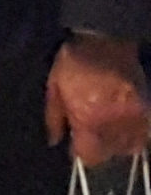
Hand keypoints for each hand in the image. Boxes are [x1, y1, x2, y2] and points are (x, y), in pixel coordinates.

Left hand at [49, 34, 150, 168]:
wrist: (103, 38)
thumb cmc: (74, 63)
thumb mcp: (54, 87)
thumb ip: (54, 118)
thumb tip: (54, 141)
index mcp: (88, 118)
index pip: (90, 155)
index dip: (82, 154)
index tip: (78, 148)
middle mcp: (114, 122)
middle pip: (111, 153)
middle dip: (100, 149)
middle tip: (92, 138)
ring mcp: (134, 116)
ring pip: (130, 146)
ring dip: (119, 143)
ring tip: (108, 132)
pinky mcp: (145, 107)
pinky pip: (145, 133)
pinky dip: (137, 135)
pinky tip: (126, 127)